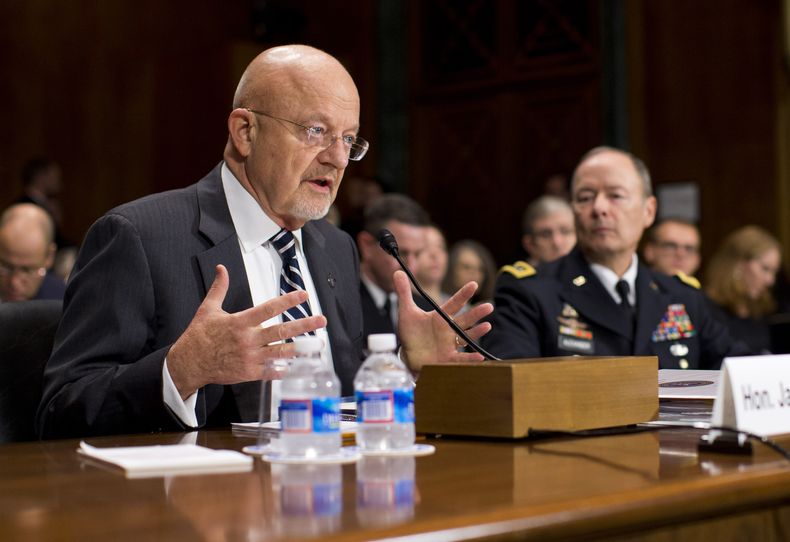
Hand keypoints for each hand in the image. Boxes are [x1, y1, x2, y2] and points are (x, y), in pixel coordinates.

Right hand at [167, 265, 326, 398]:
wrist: (188, 363)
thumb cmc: (199, 336)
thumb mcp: (207, 309)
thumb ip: (218, 288)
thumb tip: (221, 268)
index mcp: (240, 322)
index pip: (268, 308)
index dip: (287, 301)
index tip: (303, 295)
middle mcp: (247, 339)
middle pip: (281, 330)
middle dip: (303, 325)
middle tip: (321, 320)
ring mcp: (249, 357)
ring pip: (280, 351)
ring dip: (301, 348)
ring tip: (317, 344)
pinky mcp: (248, 373)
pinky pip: (271, 371)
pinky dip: (284, 369)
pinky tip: (298, 366)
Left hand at [394, 270, 492, 371]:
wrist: (409, 355)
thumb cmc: (412, 333)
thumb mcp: (406, 312)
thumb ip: (404, 292)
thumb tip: (397, 272)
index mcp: (440, 317)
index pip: (454, 303)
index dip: (463, 294)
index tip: (474, 284)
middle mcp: (448, 329)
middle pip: (465, 320)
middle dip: (476, 313)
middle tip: (489, 306)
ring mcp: (450, 344)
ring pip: (466, 337)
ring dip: (477, 332)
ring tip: (487, 326)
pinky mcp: (447, 358)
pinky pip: (460, 358)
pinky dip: (470, 358)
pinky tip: (480, 356)